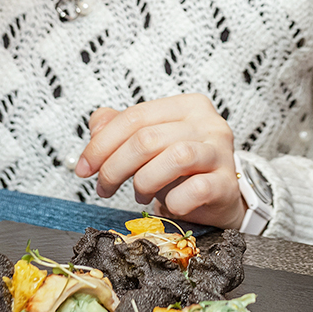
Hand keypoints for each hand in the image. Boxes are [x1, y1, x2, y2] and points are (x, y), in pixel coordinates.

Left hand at [74, 94, 246, 228]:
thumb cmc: (183, 170)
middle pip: (148, 138)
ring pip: (175, 157)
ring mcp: (221, 152)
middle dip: (115, 167)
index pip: (136, 116)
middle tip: (104, 188)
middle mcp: (208, 123)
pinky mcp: (227, 183)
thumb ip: (122, 128)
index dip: (102, 143)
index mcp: (187, 106)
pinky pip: (195, 189)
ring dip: (144, 181)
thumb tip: (96, 124)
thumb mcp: (151, 144)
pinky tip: (169, 205)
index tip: (85, 168)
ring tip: (140, 194)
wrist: (220, 198)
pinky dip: (174, 201)